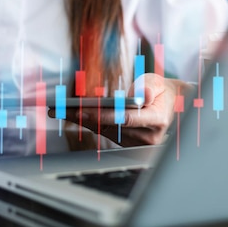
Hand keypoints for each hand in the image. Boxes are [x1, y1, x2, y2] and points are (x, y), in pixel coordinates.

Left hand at [62, 74, 191, 146]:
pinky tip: (69, 114)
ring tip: (57, 110)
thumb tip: (142, 95)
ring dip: (80, 120)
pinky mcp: (126, 144)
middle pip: (109, 126)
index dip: (103, 115)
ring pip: (103, 130)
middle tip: (59, 109)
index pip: (126, 119)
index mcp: (157, 120)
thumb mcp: (159, 83)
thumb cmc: (160, 91)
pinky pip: (103, 132)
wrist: (170, 105)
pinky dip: (87, 122)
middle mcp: (147, 137)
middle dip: (83, 116)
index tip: (81, 111)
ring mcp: (136, 143)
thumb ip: (150, 87)